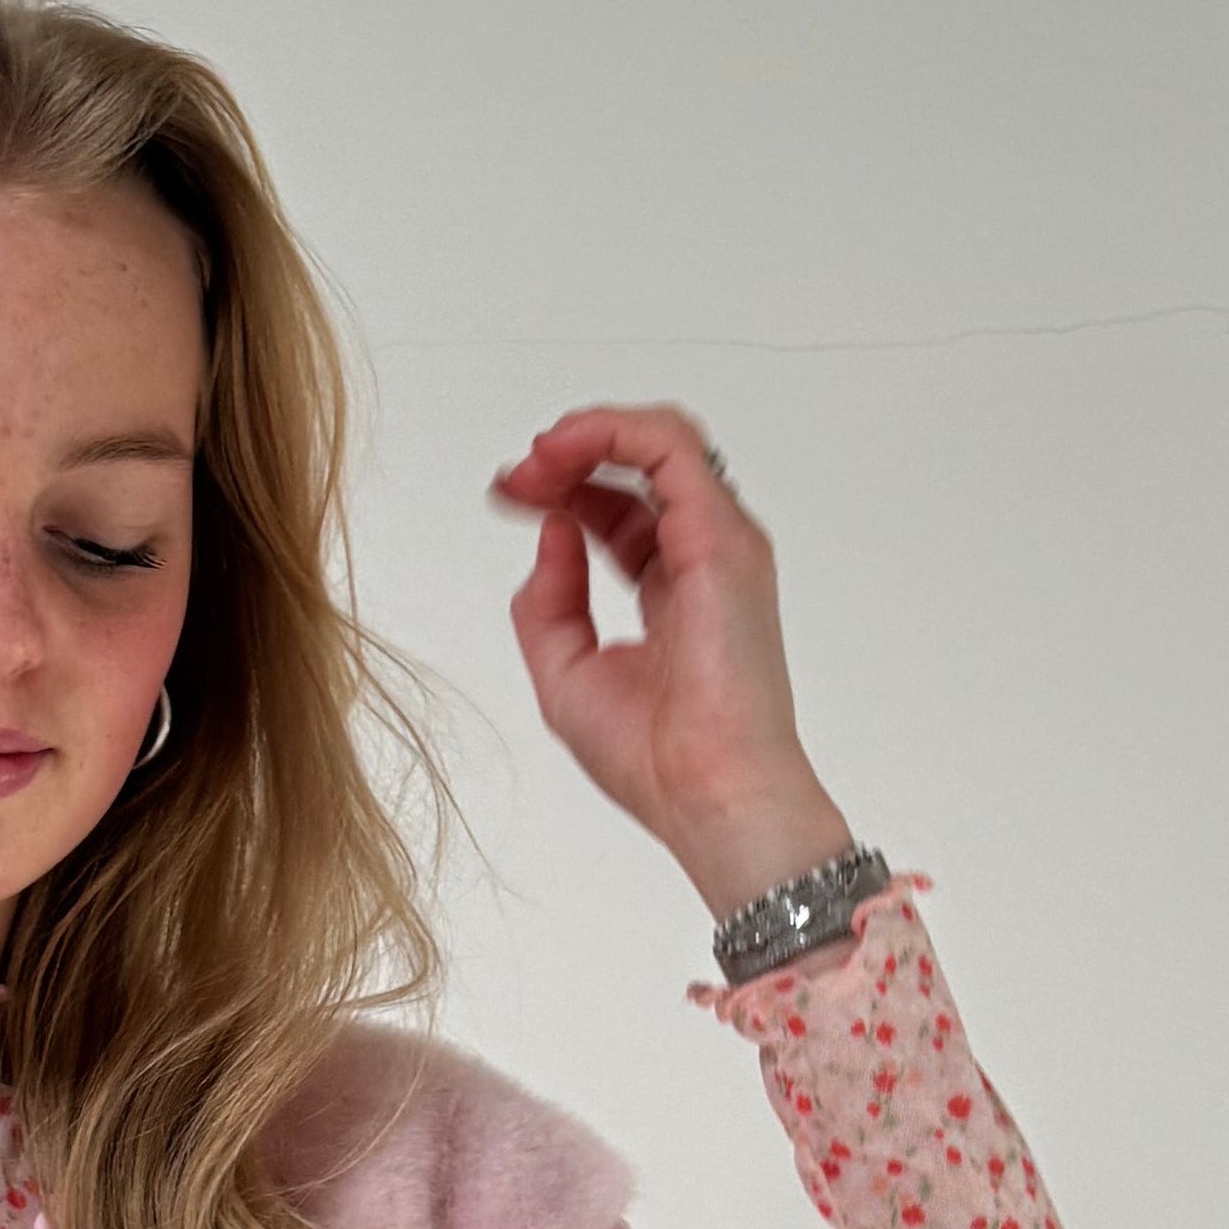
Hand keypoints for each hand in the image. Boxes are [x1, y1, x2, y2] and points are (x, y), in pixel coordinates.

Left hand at [490, 404, 854, 912]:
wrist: (707, 796)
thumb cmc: (657, 760)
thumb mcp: (566, 673)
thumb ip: (549, 602)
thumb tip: (551, 533)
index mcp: (668, 589)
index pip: (616, 509)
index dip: (558, 491)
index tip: (507, 497)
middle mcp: (699, 557)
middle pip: (635, 469)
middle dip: (566, 458)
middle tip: (515, 478)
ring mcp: (718, 542)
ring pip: (661, 440)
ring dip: (589, 434)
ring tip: (536, 459)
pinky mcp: (722, 538)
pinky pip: (672, 448)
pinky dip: (614, 432)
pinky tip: (565, 450)